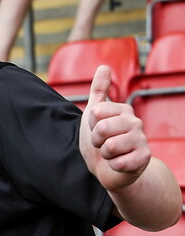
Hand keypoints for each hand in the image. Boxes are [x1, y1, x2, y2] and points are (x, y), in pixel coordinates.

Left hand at [79, 66, 149, 190]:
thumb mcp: (94, 113)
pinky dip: (113, 166)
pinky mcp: (144, 159)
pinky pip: (118, 162)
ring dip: (104, 154)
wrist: (108, 168)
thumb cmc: (100, 140)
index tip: (96, 129)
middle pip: (101, 129)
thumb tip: (104, 66)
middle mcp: (136, 122)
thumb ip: (99, 90)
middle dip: (96, 141)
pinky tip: (118, 164)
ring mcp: (142, 140)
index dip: (90, 125)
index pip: (95, 113)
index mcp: (123, 110)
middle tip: (103, 144)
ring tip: (110, 153)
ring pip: (110, 146)